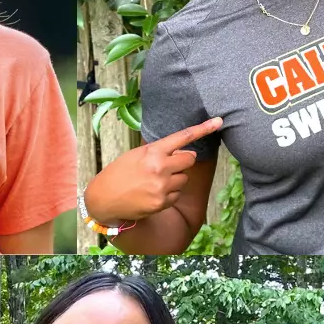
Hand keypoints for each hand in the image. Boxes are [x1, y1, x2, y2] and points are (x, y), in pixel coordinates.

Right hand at [83, 117, 223, 224]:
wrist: (104, 199)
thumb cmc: (119, 173)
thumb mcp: (136, 155)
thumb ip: (159, 152)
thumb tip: (182, 154)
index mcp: (152, 151)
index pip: (183, 136)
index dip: (203, 128)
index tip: (219, 121)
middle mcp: (160, 167)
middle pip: (189, 159)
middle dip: (183, 161)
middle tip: (168, 165)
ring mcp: (162, 186)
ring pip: (183, 178)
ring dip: (174, 179)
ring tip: (153, 182)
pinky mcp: (163, 202)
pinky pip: (177, 194)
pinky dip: (169, 194)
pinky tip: (152, 194)